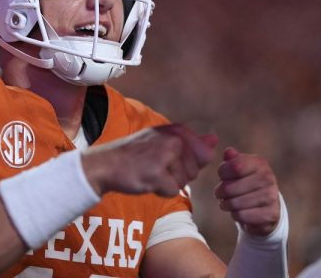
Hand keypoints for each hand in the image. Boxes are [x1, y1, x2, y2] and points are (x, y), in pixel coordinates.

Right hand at [82, 123, 218, 197]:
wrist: (105, 164)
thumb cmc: (135, 155)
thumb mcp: (163, 142)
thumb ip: (191, 142)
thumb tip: (215, 140)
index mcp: (178, 130)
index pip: (204, 156)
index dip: (187, 164)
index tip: (166, 158)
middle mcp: (174, 139)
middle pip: (195, 172)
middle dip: (178, 175)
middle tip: (155, 166)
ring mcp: (166, 155)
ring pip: (184, 183)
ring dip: (168, 183)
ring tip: (149, 171)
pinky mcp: (157, 173)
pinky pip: (171, 191)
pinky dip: (159, 191)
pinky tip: (145, 180)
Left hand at [214, 147, 279, 236]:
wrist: (264, 208)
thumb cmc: (245, 184)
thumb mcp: (237, 169)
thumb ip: (231, 160)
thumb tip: (228, 152)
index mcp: (259, 163)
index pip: (233, 166)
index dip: (222, 173)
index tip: (222, 177)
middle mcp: (268, 177)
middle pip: (230, 187)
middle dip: (220, 192)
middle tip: (220, 194)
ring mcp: (272, 196)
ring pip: (235, 203)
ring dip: (226, 205)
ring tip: (227, 203)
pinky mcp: (272, 213)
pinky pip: (242, 215)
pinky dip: (236, 215)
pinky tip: (238, 212)